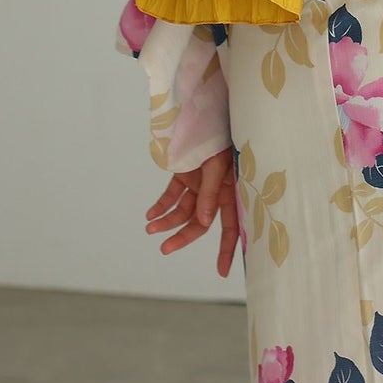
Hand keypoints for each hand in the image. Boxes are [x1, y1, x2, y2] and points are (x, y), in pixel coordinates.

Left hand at [145, 145, 239, 277]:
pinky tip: (150, 214)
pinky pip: (172, 195)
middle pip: (199, 222)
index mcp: (232, 192)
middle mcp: (217, 191)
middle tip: (165, 249)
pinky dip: (161, 205)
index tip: (223, 271)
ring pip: (182, 210)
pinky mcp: (185, 175)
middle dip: (182, 236)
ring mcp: (199, 183)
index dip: (228, 249)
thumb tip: (203, 222)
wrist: (206, 111)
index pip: (231, 226)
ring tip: (150, 228)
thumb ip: (210, 194)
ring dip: (166, 221)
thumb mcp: (218, 166)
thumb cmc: (220, 136)